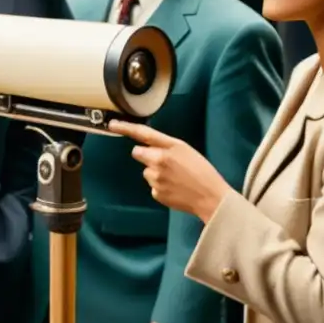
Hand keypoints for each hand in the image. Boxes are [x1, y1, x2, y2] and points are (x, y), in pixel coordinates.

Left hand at [108, 120, 230, 222]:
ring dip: (155, 172)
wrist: (211, 198)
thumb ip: (164, 145)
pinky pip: (152, 186)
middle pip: (138, 153)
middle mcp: (159, 161)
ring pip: (146, 171)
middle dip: (146, 155)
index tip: (112, 124)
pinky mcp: (156, 193)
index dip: (125, 128)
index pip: (143, 133)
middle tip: (164, 161)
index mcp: (169, 147)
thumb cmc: (202, 171)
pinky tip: (174, 188)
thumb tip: (146, 146)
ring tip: (175, 178)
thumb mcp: (186, 150)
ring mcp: (156, 178)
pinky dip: (160, 186)